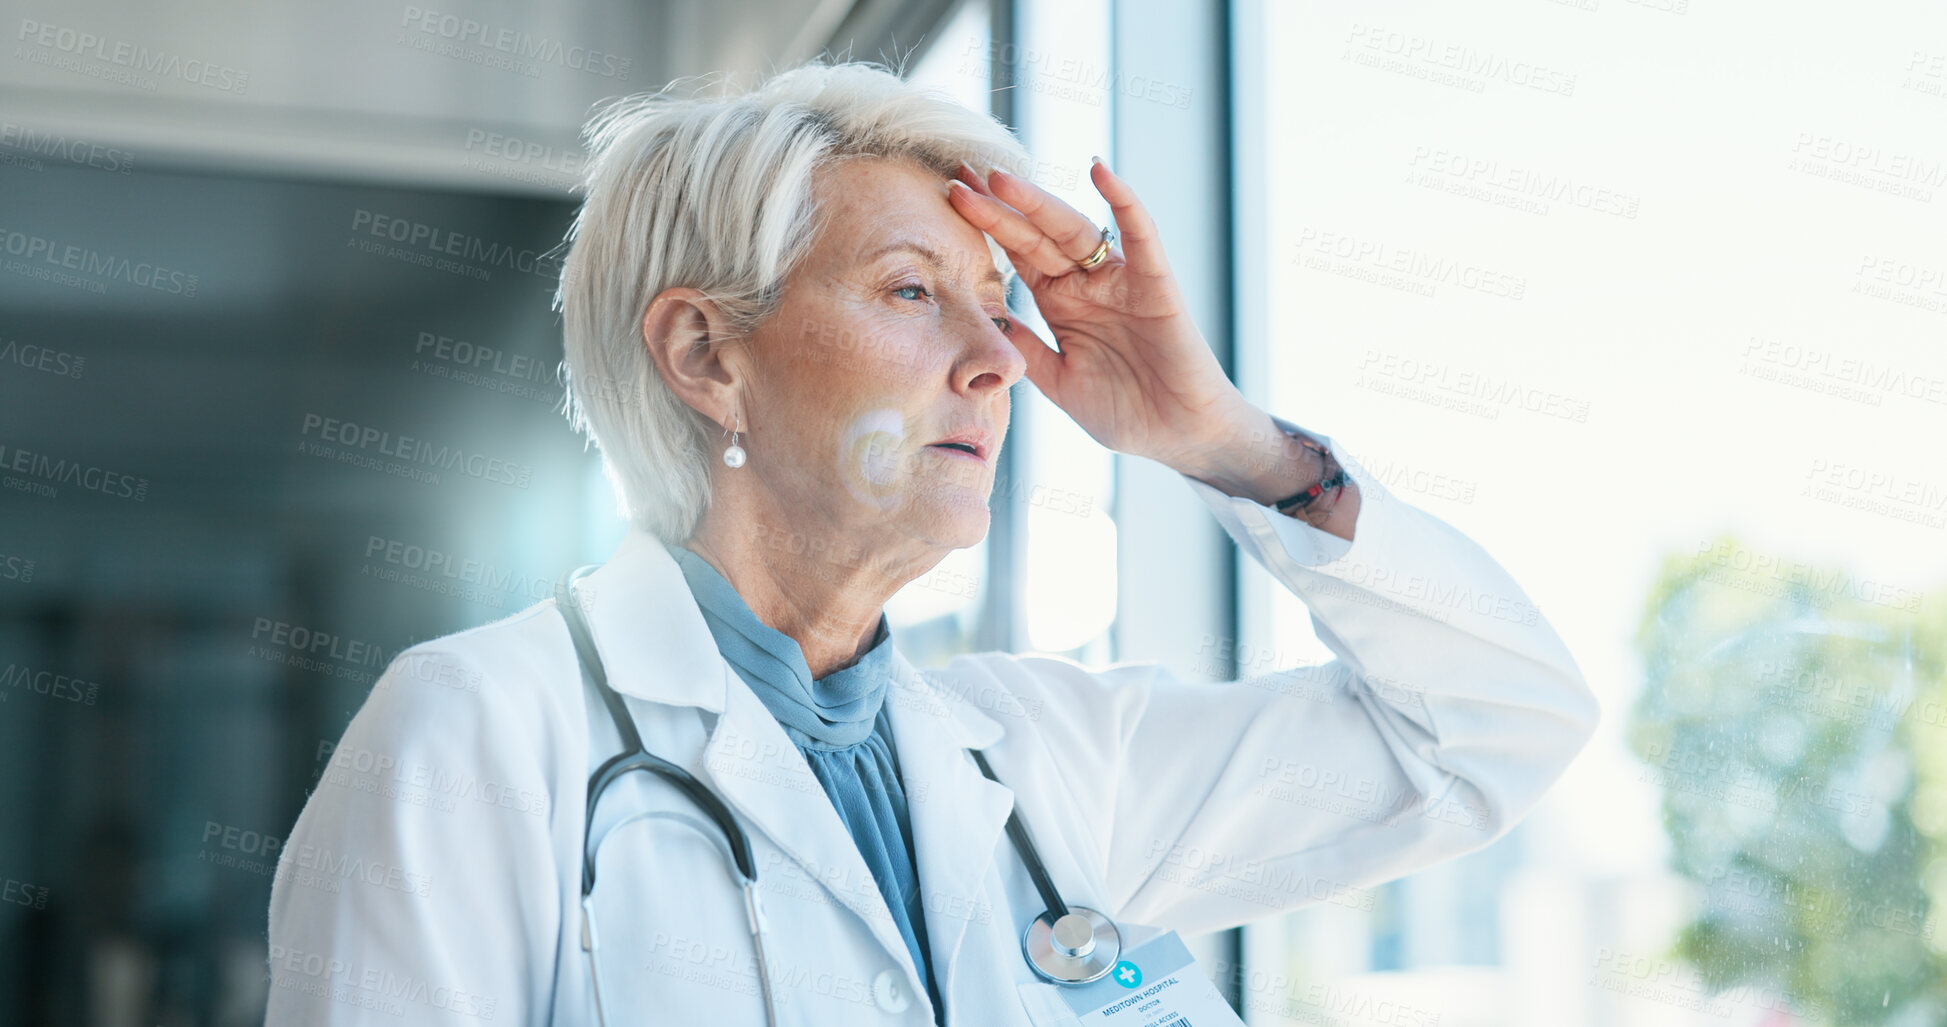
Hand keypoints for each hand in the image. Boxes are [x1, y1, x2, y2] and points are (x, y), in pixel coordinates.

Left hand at [946, 159, 1254, 473]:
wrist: (1180, 436)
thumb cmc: (1126, 412)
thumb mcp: (1059, 382)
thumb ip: (1026, 350)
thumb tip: (984, 320)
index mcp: (1061, 302)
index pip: (1017, 253)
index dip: (985, 225)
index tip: (950, 196)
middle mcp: (1087, 283)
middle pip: (1036, 234)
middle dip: (998, 206)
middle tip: (959, 177)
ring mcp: (1120, 280)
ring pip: (1074, 230)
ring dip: (1038, 202)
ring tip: (1000, 178)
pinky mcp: (1156, 285)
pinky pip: (1141, 236)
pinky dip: (1124, 202)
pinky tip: (1101, 171)